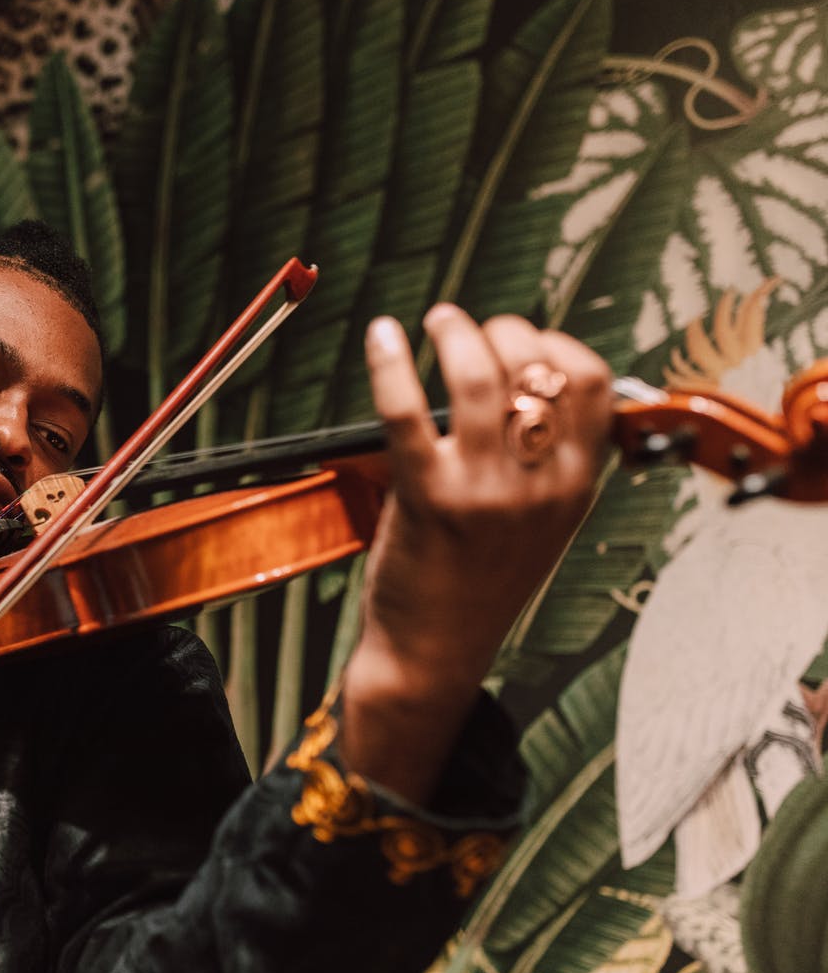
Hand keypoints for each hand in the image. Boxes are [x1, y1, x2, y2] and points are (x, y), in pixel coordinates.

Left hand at [340, 304, 611, 800]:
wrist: (433, 651)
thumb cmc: (477, 583)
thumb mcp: (540, 524)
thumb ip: (547, 462)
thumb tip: (531, 382)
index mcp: (576, 485)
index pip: (592, 381)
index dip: (555, 343)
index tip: (522, 339)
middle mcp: (540, 484)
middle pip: (538, 369)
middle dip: (504, 330)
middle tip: (469, 330)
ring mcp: (485, 490)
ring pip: (480, 377)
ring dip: (456, 332)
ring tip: (438, 321)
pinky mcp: (428, 497)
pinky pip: (408, 410)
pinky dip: (391, 362)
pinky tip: (382, 336)